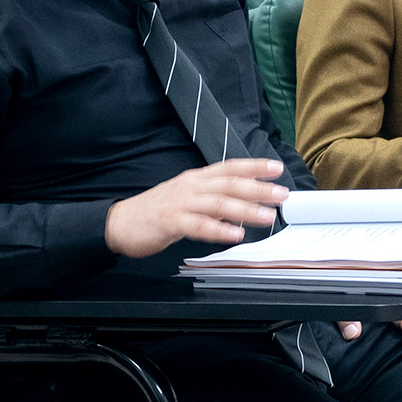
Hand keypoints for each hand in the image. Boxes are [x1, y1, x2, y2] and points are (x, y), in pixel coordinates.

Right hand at [105, 159, 289, 258]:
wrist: (120, 223)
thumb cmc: (155, 211)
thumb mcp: (185, 196)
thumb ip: (211, 197)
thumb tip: (242, 203)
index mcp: (195, 179)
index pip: (229, 168)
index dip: (253, 166)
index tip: (276, 168)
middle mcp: (190, 187)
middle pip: (229, 184)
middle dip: (258, 188)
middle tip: (281, 194)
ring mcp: (180, 204)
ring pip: (218, 204)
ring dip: (245, 210)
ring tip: (266, 216)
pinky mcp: (170, 222)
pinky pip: (198, 226)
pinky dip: (218, 230)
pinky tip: (234, 234)